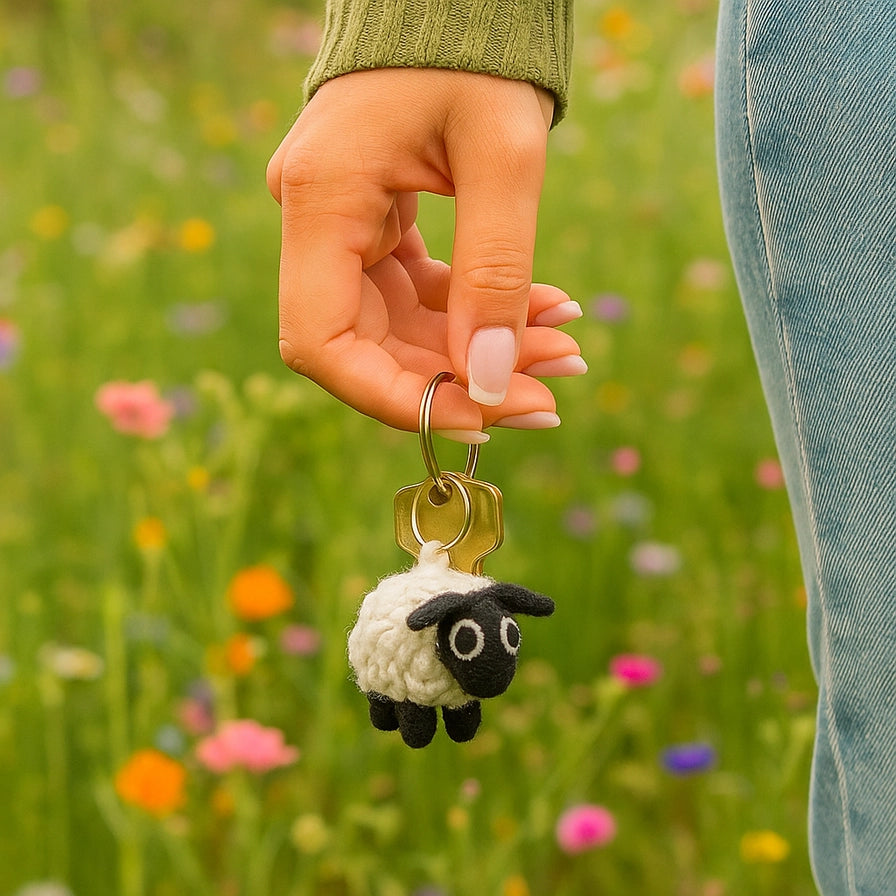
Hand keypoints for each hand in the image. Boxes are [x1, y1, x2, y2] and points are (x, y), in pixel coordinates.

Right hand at [267, 68, 584, 439]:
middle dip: (458, 380)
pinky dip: (477, 314)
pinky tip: (544, 313)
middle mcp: (316, 221)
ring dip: (479, 353)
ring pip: (398, 330)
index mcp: (322, 199)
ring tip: (563, 351)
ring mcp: (342, 226)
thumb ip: (495, 274)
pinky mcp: (376, 226)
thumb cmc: (478, 50)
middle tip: (548, 393)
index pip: (322, 343)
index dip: (393, 398)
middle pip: (367, 347)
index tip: (479, 416)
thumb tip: (490, 385)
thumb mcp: (505, 155)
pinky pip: (419, 296)